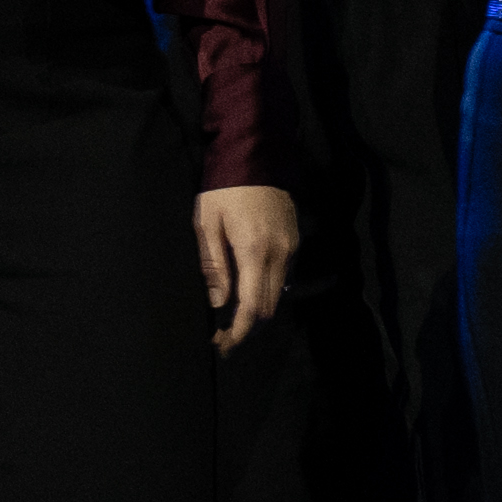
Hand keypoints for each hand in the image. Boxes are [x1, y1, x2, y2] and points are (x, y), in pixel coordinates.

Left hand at [197, 182, 301, 347]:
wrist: (256, 156)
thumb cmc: (223, 189)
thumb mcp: (207, 224)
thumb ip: (215, 266)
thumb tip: (219, 303)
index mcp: (255, 251)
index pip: (251, 305)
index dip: (238, 331)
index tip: (222, 345)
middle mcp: (280, 254)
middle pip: (268, 306)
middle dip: (247, 327)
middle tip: (223, 339)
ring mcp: (291, 248)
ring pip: (278, 294)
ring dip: (257, 311)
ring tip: (231, 321)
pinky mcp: (294, 241)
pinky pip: (283, 277)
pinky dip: (267, 292)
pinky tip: (247, 294)